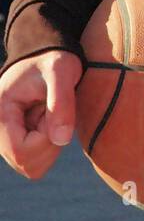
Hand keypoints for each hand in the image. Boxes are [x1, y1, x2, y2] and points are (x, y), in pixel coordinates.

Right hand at [0, 50, 83, 178]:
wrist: (46, 55)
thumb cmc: (53, 59)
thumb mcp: (62, 71)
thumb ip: (62, 103)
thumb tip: (61, 140)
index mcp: (0, 114)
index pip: (22, 153)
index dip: (46, 140)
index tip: (52, 113)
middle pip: (28, 164)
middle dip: (49, 142)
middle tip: (52, 112)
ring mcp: (5, 138)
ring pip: (33, 166)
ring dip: (50, 143)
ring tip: (49, 113)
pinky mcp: (15, 140)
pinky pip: (36, 159)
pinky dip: (48, 144)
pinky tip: (46, 120)